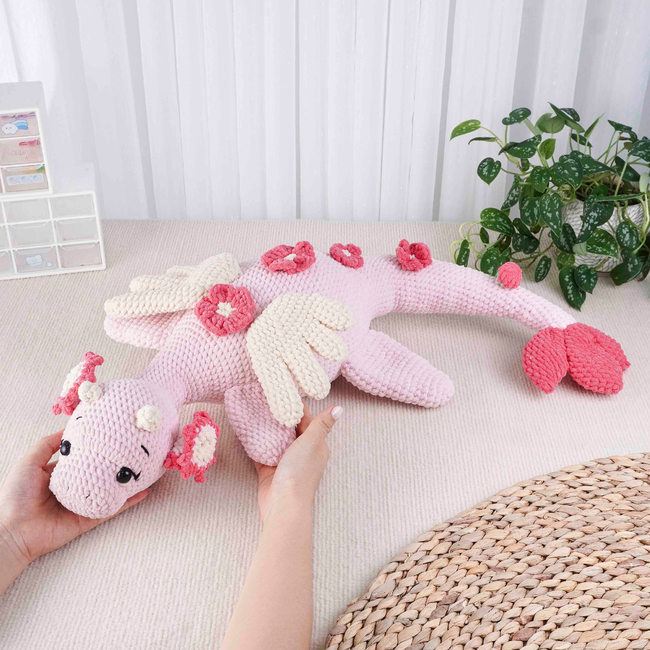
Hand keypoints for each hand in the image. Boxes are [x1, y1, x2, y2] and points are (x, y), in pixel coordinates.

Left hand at [0, 431, 148, 591]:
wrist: (13, 530)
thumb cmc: (16, 496)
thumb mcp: (29, 462)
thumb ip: (47, 445)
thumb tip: (68, 428)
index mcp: (59, 475)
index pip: (82, 458)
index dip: (96, 446)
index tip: (111, 433)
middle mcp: (74, 488)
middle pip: (99, 472)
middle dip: (114, 462)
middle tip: (133, 447)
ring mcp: (83, 504)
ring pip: (110, 489)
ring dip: (126, 480)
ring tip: (144, 467)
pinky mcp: (90, 519)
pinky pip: (113, 507)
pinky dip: (129, 500)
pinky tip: (144, 490)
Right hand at [254, 404, 341, 522]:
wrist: (283, 506)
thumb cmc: (300, 473)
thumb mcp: (311, 443)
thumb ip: (321, 424)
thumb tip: (339, 408)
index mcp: (316, 446)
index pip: (307, 420)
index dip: (296, 406)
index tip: (285, 390)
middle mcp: (302, 453)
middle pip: (290, 429)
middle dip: (279, 414)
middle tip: (265, 396)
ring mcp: (285, 462)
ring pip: (275, 439)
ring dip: (267, 426)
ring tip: (254, 408)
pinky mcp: (270, 470)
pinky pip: (262, 451)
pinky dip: (256, 441)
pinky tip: (247, 428)